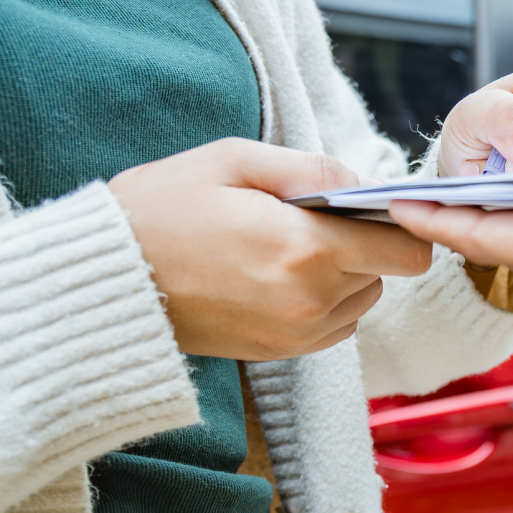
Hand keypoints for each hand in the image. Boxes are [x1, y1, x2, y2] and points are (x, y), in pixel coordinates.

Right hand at [107, 138, 433, 360]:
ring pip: (362, 300)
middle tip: (311, 219)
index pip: (407, 251)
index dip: (398, 223)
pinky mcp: (278, 352)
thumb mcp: (232, 160)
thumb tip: (360, 181)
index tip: (369, 206)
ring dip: (344, 274)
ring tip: (286, 247)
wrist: (106, 282)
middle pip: (386, 273)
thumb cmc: (161, 209)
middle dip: (363, 243)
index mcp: (306, 250)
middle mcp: (311, 301)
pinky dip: (322, 300)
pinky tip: (277, 275)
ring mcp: (296, 333)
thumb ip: (309, 167)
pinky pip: (334, 326)